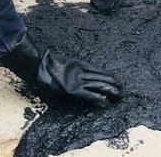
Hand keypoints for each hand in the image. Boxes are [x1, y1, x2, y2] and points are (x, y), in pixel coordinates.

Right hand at [0, 32, 120, 106]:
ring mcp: (77, 81)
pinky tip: (106, 101)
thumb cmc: (45, 62)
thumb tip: (68, 61)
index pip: (96, 70)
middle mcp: (79, 73)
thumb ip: (66, 61)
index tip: (116, 78)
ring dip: (109, 89)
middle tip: (122, 88)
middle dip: (111, 83)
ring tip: (119, 94)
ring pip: (97, 85)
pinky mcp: (73, 91)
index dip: (106, 74)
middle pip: (99, 78)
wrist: (37, 66)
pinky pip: (89, 94)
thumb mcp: (59, 59)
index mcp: (77, 64)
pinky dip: (98, 98)